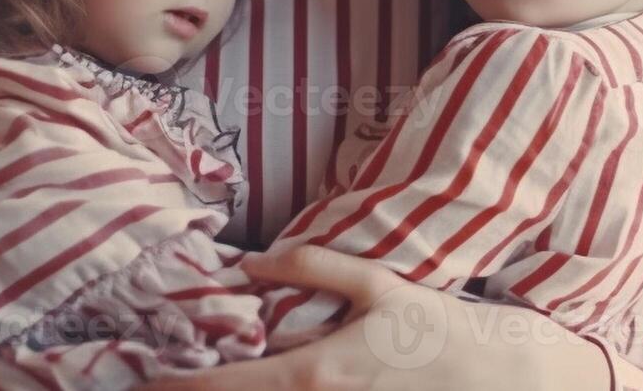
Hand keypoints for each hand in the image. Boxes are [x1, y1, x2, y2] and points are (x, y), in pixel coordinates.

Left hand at [139, 245, 611, 390]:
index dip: (178, 385)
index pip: (228, 387)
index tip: (144, 377)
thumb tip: (253, 263)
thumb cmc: (438, 328)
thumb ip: (313, 267)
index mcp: (315, 374)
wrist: (498, 379)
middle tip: (160, 380)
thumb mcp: (378, 285)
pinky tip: (261, 386)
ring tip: (203, 382)